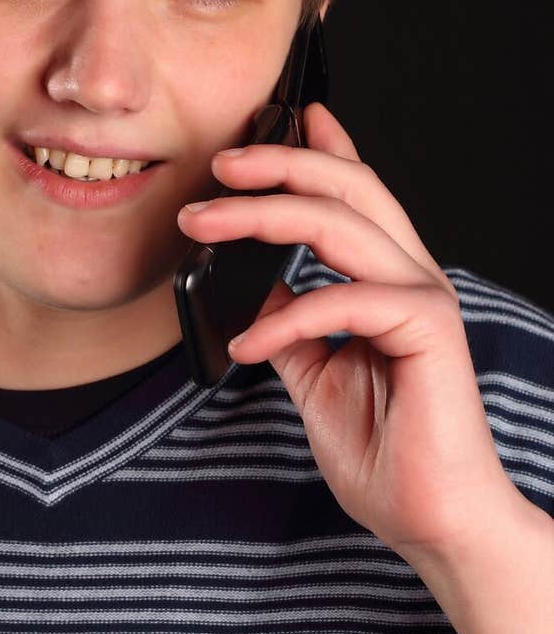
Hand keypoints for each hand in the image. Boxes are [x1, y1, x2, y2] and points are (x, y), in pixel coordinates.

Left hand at [176, 102, 518, 563]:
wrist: (431, 519)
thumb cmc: (385, 451)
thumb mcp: (315, 374)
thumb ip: (291, 323)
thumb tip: (254, 288)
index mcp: (389, 278)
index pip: (358, 194)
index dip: (326, 148)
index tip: (293, 114)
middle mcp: (411, 276)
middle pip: (347, 188)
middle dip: (279, 163)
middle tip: (220, 163)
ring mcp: (423, 297)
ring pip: (340, 223)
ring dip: (261, 215)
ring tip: (203, 225)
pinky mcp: (428, 329)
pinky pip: (345, 300)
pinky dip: (287, 317)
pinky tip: (247, 343)